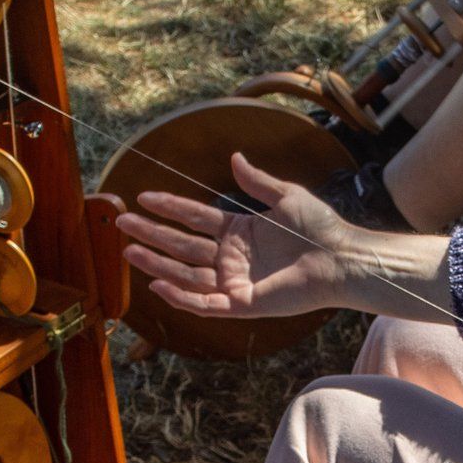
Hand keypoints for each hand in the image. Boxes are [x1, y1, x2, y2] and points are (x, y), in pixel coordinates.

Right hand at [115, 153, 353, 319]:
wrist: (341, 258)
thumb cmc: (321, 227)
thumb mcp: (286, 196)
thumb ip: (256, 181)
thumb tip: (234, 158)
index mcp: (240, 232)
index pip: (194, 218)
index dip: (169, 207)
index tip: (143, 197)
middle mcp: (232, 258)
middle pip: (182, 246)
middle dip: (152, 235)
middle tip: (121, 224)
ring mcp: (235, 282)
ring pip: (186, 273)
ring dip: (156, 264)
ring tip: (128, 251)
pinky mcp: (243, 304)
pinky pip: (204, 303)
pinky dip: (181, 296)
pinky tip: (157, 284)